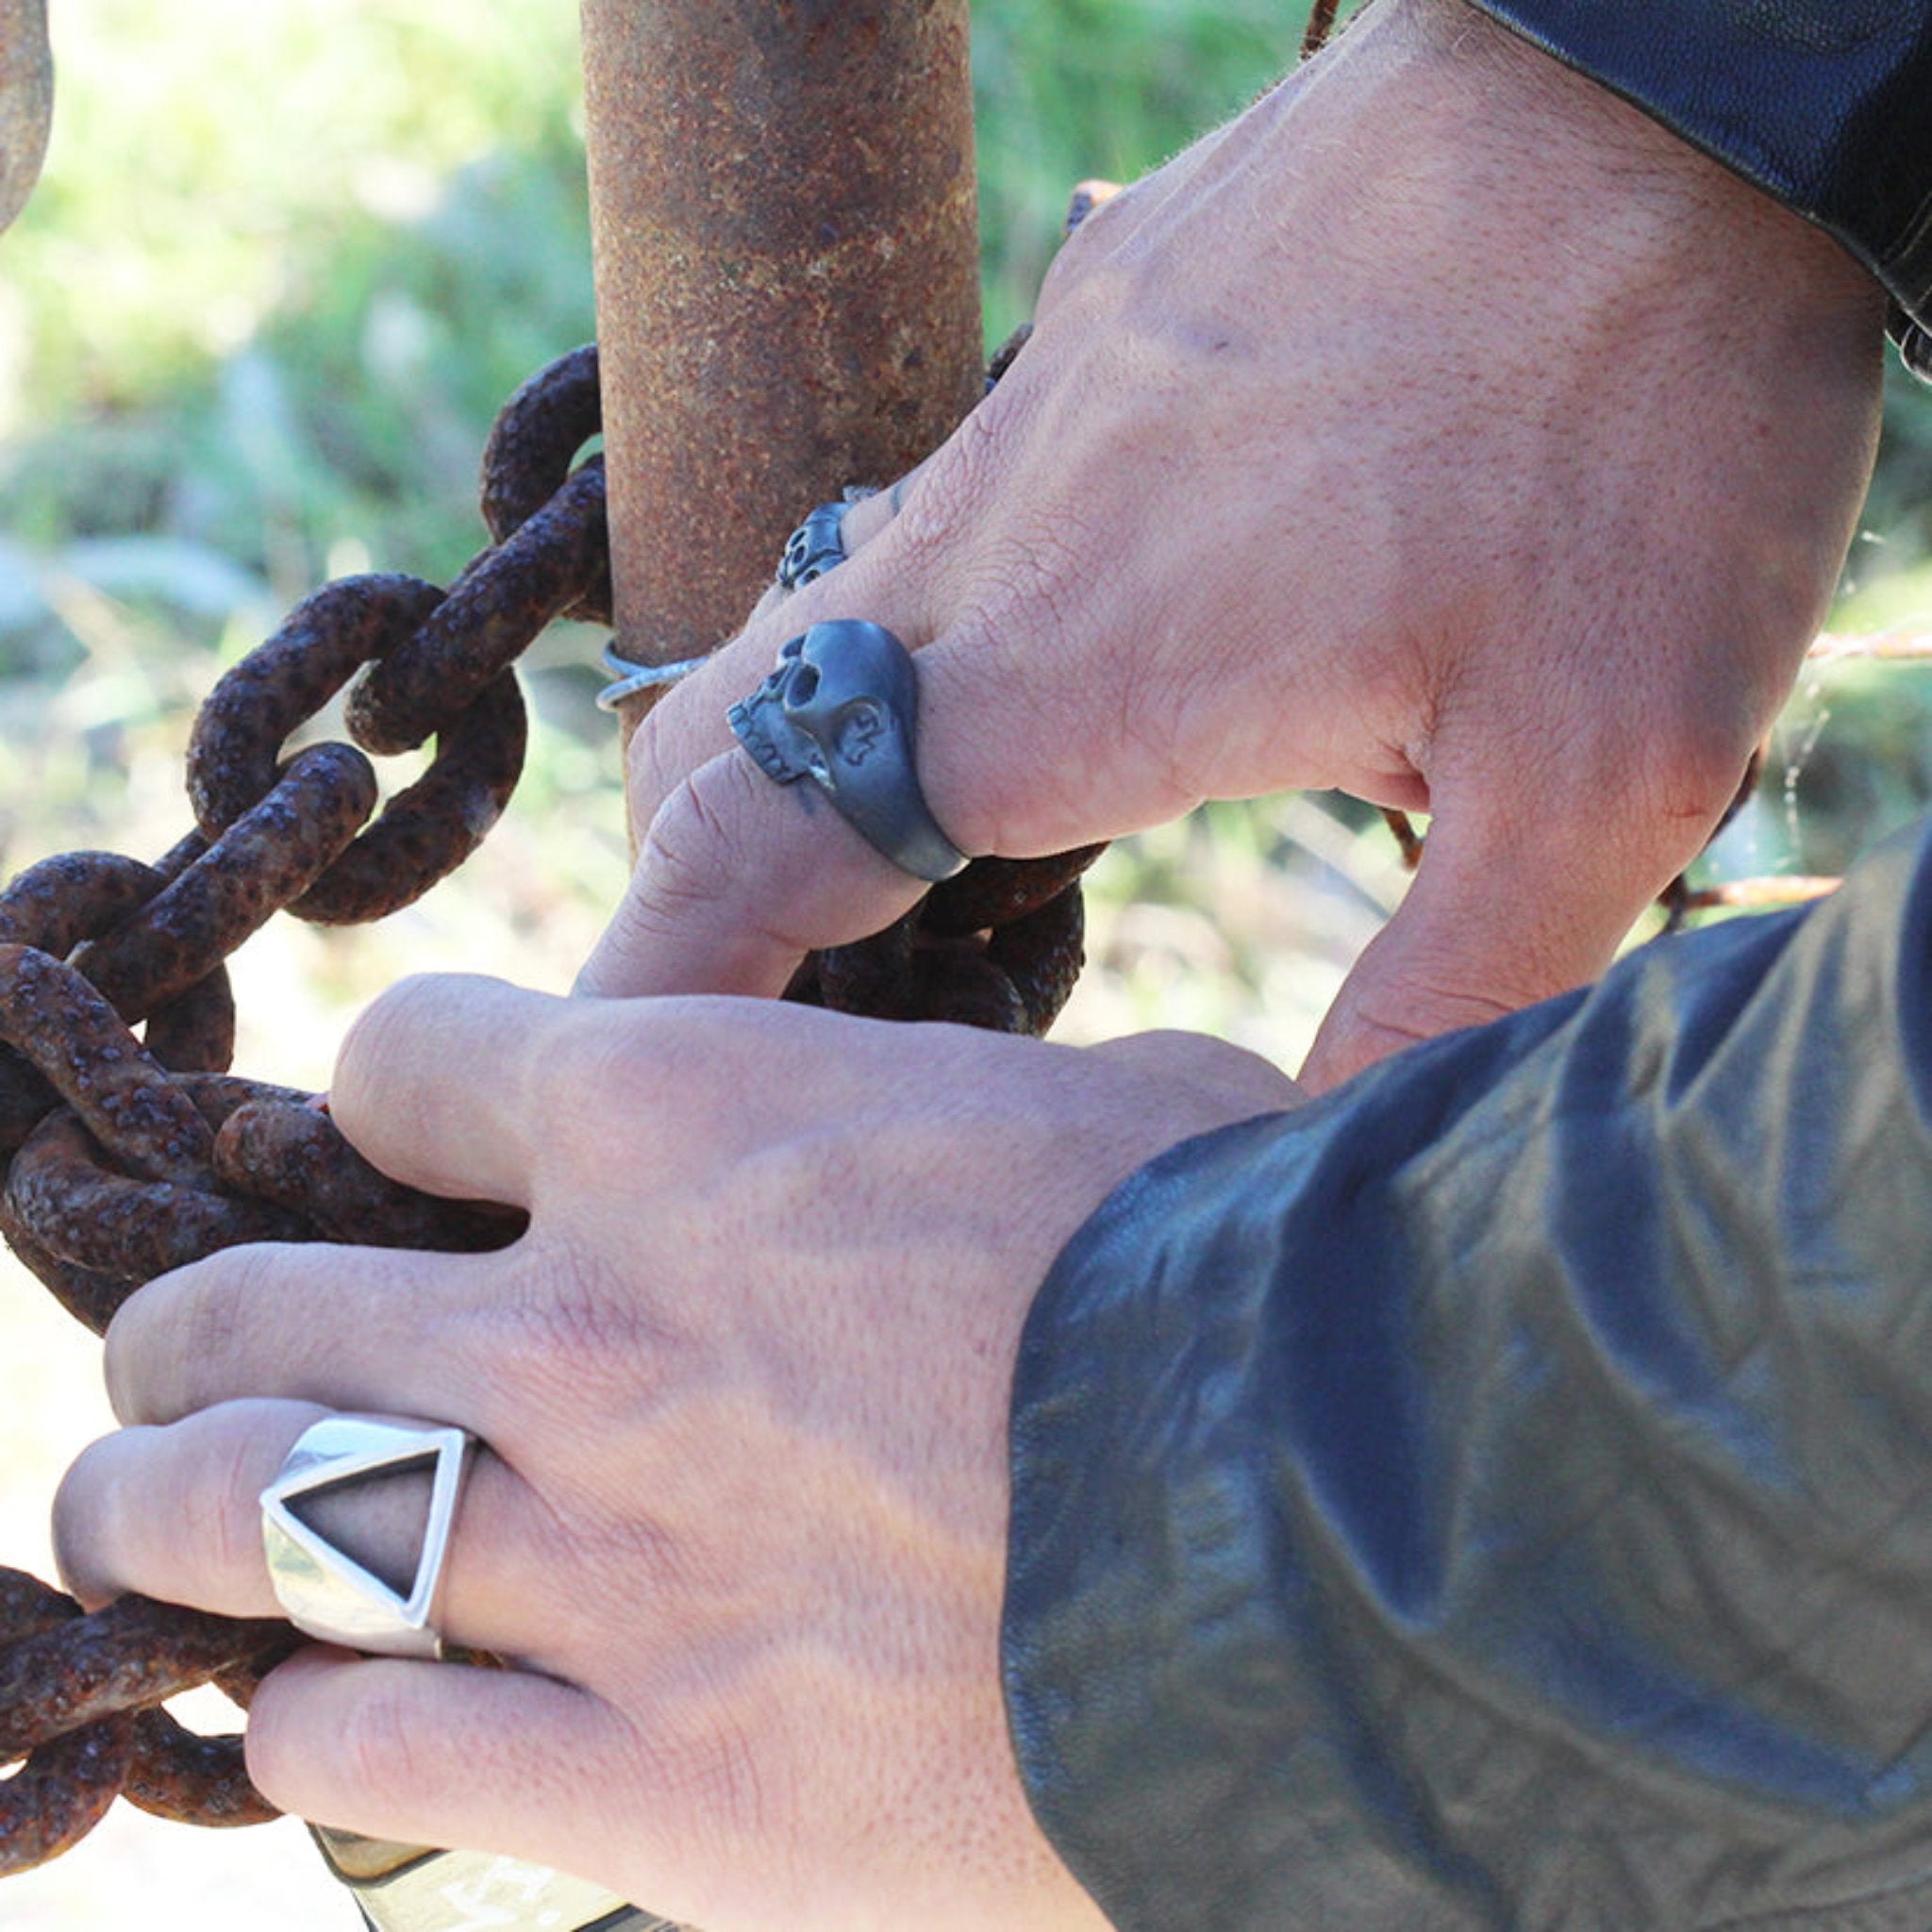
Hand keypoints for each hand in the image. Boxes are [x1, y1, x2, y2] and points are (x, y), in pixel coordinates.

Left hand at [51, 977, 1297, 1930]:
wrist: (1348, 1537)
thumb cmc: (1242, 1276)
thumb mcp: (1093, 1109)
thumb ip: (945, 1108)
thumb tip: (947, 1118)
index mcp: (692, 1119)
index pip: (409, 1067)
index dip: (396, 1102)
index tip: (416, 1156)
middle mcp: (591, 1327)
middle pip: (258, 1305)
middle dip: (203, 1321)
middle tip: (202, 1350)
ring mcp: (597, 1558)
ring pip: (239, 1517)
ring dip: (161, 1504)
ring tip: (144, 1506)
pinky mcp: (650, 1779)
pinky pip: (359, 1742)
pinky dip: (309, 1715)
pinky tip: (326, 1709)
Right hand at [578, 0, 1884, 1088]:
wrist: (1660, 81)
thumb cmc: (1639, 406)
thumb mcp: (1601, 767)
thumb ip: (1445, 999)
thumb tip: (1312, 1164)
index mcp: (1059, 673)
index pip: (739, 854)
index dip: (649, 991)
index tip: (622, 1091)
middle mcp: (985, 544)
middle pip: (716, 743)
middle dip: (701, 904)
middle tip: (781, 1032)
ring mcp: (1024, 429)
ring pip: (806, 628)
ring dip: (805, 770)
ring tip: (905, 892)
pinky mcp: (1089, 353)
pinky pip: (926, 532)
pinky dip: (912, 653)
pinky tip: (1051, 693)